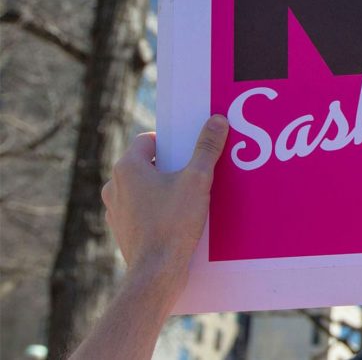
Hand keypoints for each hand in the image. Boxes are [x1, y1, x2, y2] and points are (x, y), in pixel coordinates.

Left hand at [102, 116, 228, 289]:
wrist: (156, 272)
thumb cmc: (173, 223)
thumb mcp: (197, 180)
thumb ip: (207, 148)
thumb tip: (217, 120)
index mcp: (127, 167)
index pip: (148, 140)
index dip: (171, 142)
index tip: (190, 151)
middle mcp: (114, 186)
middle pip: (145, 164)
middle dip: (170, 166)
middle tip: (194, 172)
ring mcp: (115, 209)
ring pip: (141, 188)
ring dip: (162, 188)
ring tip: (189, 197)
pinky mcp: (122, 230)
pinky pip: (140, 210)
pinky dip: (156, 209)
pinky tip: (178, 219)